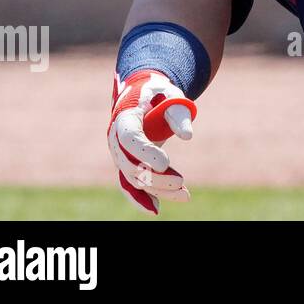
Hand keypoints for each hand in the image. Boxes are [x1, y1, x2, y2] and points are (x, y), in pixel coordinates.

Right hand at [107, 69, 195, 214]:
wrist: (143, 95)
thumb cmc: (159, 94)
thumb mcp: (171, 96)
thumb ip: (179, 114)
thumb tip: (187, 136)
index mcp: (124, 119)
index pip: (130, 139)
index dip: (145, 152)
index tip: (165, 164)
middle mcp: (116, 140)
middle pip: (131, 165)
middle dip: (155, 177)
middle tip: (180, 181)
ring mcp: (120, 154)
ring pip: (133, 179)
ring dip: (156, 190)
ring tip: (185, 195)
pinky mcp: (127, 164)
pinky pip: (129, 185)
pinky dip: (141, 198)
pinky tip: (156, 209)